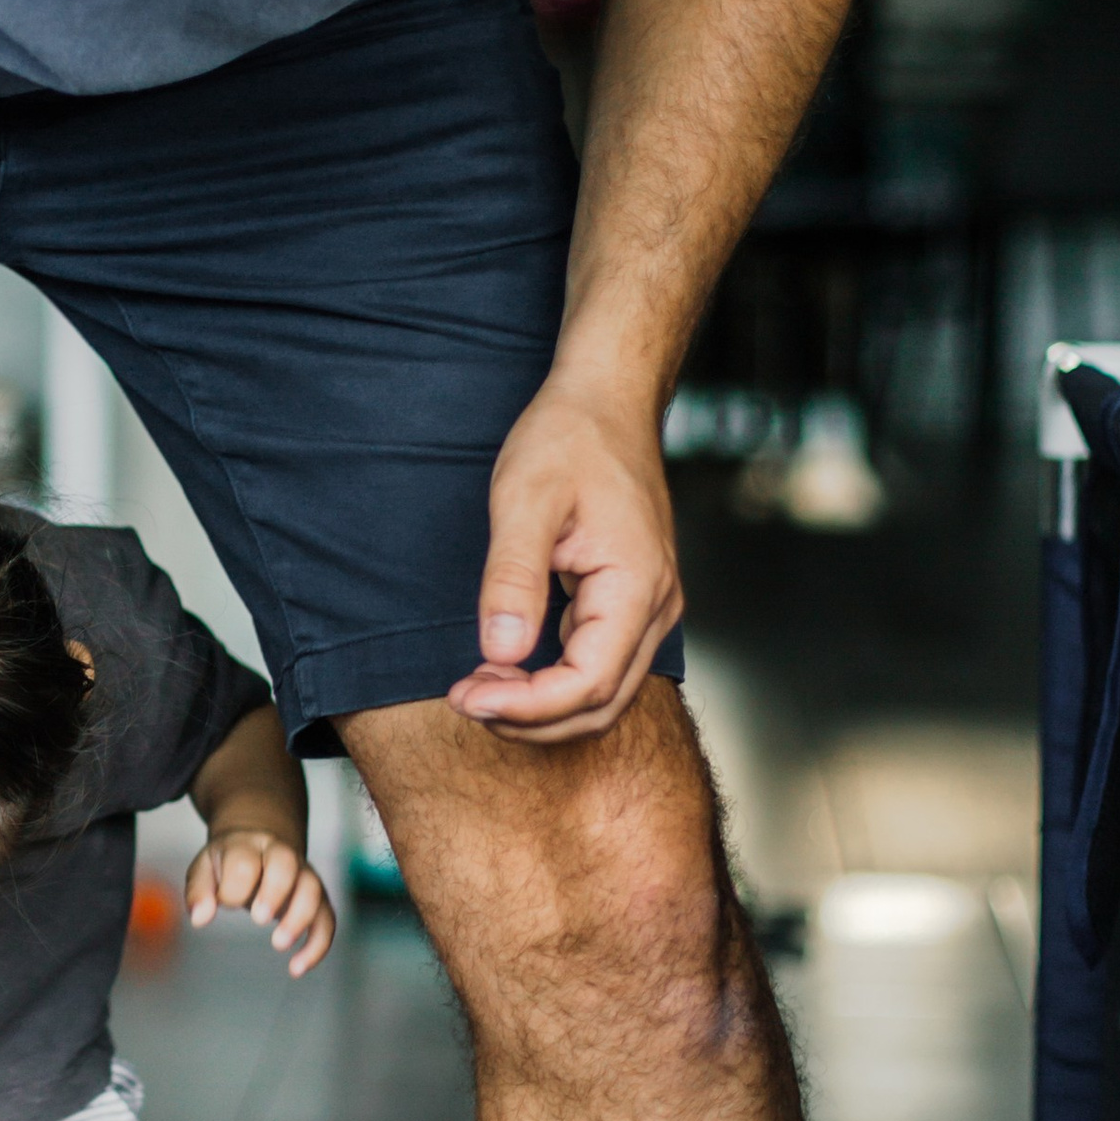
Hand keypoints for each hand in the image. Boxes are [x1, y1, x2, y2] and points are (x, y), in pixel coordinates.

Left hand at [185, 827, 335, 974]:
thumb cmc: (229, 863)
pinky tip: (297, 968)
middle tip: (258, 918)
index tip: (224, 903)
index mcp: (249, 846)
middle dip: (274, 892)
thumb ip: (199, 892)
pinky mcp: (318, 899)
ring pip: (313, 890)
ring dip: (299, 918)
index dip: (234, 886)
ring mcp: (303, 875)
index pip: (244, 861)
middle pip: (286, 865)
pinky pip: (327, 919)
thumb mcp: (204, 869)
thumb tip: (200, 918)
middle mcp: (281, 855)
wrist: (259, 845)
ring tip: (278, 944)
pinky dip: (317, 944)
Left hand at [448, 374, 680, 742]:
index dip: (527, 706)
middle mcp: (656, 607)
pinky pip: (600, 666)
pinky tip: (506, 668)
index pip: (589, 684)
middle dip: (530, 718)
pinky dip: (554, 684)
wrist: (605, 403)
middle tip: (464, 699)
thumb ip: (513, 577)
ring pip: (603, 694)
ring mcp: (649, 608)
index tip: (467, 696)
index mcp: (636, 587)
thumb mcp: (524, 499)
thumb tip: (501, 651)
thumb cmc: (568, 440)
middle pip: (601, 704)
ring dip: (541, 707)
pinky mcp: (631, 603)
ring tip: (479, 689)